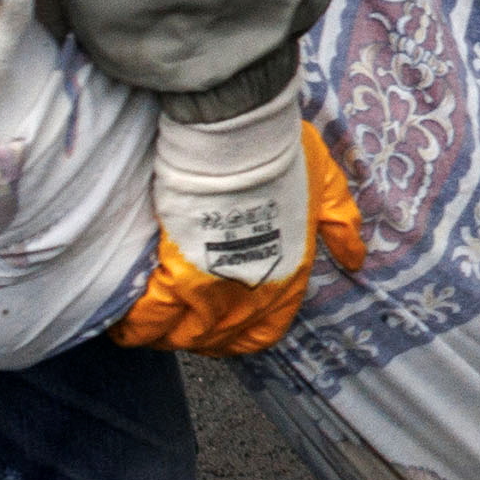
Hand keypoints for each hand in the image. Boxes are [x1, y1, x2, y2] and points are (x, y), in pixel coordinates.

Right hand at [115, 91, 366, 355]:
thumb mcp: (328, 184)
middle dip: (196, 336)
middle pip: (216, 340)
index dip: (239, 334)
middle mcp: (252, 295)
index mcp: (287, 279)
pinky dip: (134, 323)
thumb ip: (340, 223)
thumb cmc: (283, 156)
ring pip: (181, 337)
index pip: (262, 333)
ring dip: (164, 334)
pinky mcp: (175, 277)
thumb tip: (355, 260)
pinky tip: (124, 319)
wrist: (237, 139)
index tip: (220, 324)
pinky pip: (149, 318)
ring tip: (146, 322)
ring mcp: (213, 291)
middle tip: (175, 320)